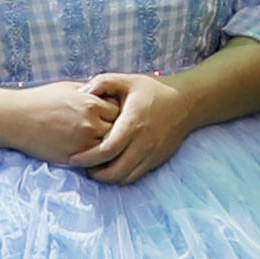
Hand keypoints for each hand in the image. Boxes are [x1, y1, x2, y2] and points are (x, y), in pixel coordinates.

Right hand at [0, 74, 139, 166]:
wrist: (17, 119)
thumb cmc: (41, 100)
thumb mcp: (69, 88)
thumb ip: (91, 93)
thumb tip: (109, 95)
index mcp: (91, 104)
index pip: (119, 111)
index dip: (117, 114)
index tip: (114, 116)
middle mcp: (90, 123)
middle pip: (118, 131)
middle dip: (116, 131)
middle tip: (115, 133)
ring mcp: (82, 143)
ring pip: (108, 148)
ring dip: (108, 147)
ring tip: (107, 146)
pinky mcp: (73, 157)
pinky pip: (94, 160)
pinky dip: (96, 158)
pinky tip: (93, 154)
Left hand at [75, 72, 212, 189]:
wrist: (186, 103)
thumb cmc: (153, 90)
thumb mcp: (127, 80)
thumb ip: (103, 82)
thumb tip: (81, 92)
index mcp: (132, 124)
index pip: (107, 150)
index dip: (88, 158)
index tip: (73, 158)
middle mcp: (142, 144)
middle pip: (114, 171)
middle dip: (94, 173)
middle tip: (81, 166)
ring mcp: (151, 155)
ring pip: (125, 178)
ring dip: (107, 177)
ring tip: (94, 168)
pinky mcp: (156, 161)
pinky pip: (135, 177)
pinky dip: (120, 177)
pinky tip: (111, 167)